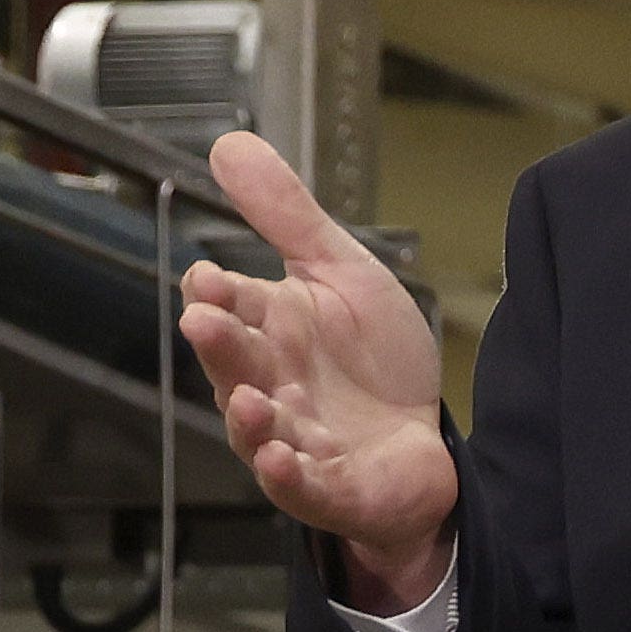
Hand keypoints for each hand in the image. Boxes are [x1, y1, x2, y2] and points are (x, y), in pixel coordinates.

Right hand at [174, 127, 453, 609]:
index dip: (217, 294)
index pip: (231, 305)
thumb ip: (288, 216)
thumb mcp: (341, 273)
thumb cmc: (374, 360)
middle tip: (206, 321)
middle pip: (234, 363)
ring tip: (248, 397)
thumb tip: (230, 145)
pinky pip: (299, 485)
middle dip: (219, 345)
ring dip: (246, 416)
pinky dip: (286, 475)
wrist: (425, 439)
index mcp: (269, 330)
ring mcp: (294, 439)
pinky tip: (278, 458)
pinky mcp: (329, 487)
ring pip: (257, 429)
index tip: (208, 279)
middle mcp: (269, 384)